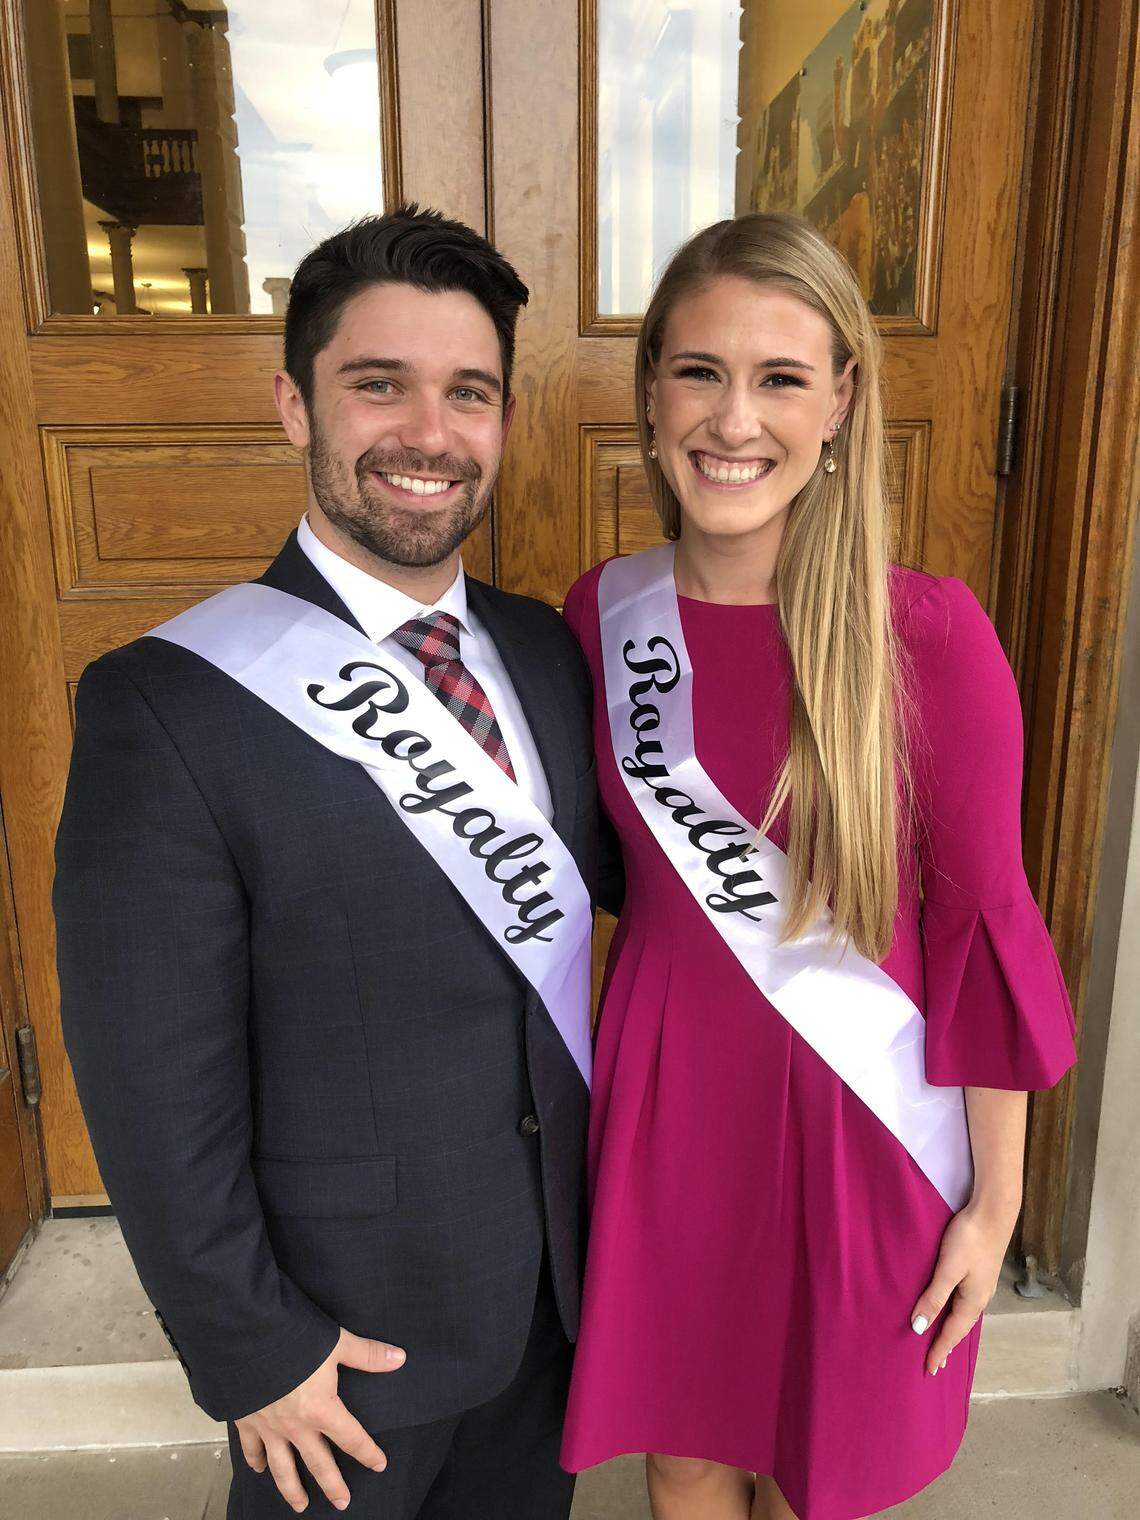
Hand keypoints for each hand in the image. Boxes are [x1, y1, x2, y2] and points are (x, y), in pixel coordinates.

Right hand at [235, 1327, 405, 1512]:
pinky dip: (255, 1461)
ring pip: (283, 1468)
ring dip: (292, 1489)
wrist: (249, 1339)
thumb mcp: (337, 1343)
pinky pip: (251, 1448)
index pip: (351, 1438)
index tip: (378, 1464)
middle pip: (318, 1463)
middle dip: (332, 1485)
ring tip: (300, 1505)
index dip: (367, 1452)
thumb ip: (367, 1355)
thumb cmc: (294, 1340)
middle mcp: (296, 1426)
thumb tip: (399, 1358)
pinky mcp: (247, 1421)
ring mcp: (270, 1427)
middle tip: (342, 1502)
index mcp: (321, 1410)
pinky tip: (259, 1470)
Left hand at [910, 1196, 1016, 1375]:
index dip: (939, 1350)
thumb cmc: (969, 1239)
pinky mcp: (979, 1272)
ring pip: (963, 1314)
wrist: (993, 1212)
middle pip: (960, 1327)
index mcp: (973, 1301)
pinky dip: (956, 1313)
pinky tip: (953, 1309)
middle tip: (936, 1362)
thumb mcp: (948, 1270)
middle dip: (947, 1345)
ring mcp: (981, 1285)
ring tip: (942, 1341)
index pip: (952, 1333)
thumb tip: (919, 1328)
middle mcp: (980, 1298)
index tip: (929, 1370)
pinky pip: (965, 1301)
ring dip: (952, 1329)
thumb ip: (934, 1298)